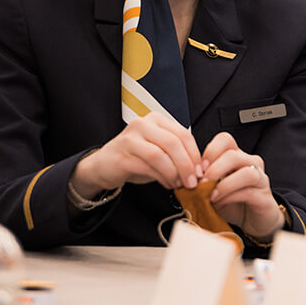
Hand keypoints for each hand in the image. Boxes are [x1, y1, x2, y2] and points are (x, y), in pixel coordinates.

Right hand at [70, 112, 200, 198]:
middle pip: (173, 143)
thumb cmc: (136, 158)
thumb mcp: (159, 150)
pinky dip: (162, 177)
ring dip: (174, 173)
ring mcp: (131, 138)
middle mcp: (143, 124)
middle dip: (187, 165)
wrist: (105, 165)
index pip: (183, 134)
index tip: (201, 171)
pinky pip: (148, 166)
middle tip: (193, 181)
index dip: (195, 154)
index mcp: (156, 120)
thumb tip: (199, 169)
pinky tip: (166, 184)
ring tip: (179, 184)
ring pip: (161, 155)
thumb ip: (177, 153)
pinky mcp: (123, 155)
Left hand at [202, 132, 284, 239]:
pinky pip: (249, 191)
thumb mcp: (214, 188)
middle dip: (214, 169)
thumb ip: (204, 179)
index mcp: (237, 156)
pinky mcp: (264, 196)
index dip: (210, 151)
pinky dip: (231, 197)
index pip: (225, 140)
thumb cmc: (232, 202)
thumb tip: (187, 177)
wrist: (252, 221)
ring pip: (245, 172)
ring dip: (224, 184)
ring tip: (211, 195)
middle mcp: (251, 163)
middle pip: (233, 154)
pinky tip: (220, 202)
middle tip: (201, 183)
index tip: (199, 167)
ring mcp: (260, 178)